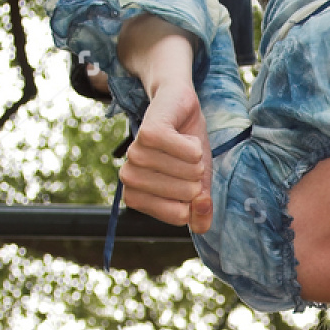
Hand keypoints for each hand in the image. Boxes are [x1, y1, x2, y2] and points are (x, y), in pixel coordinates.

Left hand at [118, 81, 212, 232]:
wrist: (178, 108)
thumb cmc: (185, 151)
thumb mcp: (197, 186)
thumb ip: (199, 211)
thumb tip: (200, 221)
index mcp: (135, 197)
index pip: (179, 216)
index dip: (194, 199)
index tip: (183, 179)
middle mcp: (129, 178)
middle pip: (186, 194)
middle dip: (197, 176)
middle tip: (184, 158)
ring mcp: (135, 155)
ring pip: (188, 172)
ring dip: (197, 159)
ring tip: (185, 146)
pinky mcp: (147, 133)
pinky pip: (187, 152)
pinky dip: (194, 146)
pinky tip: (187, 138)